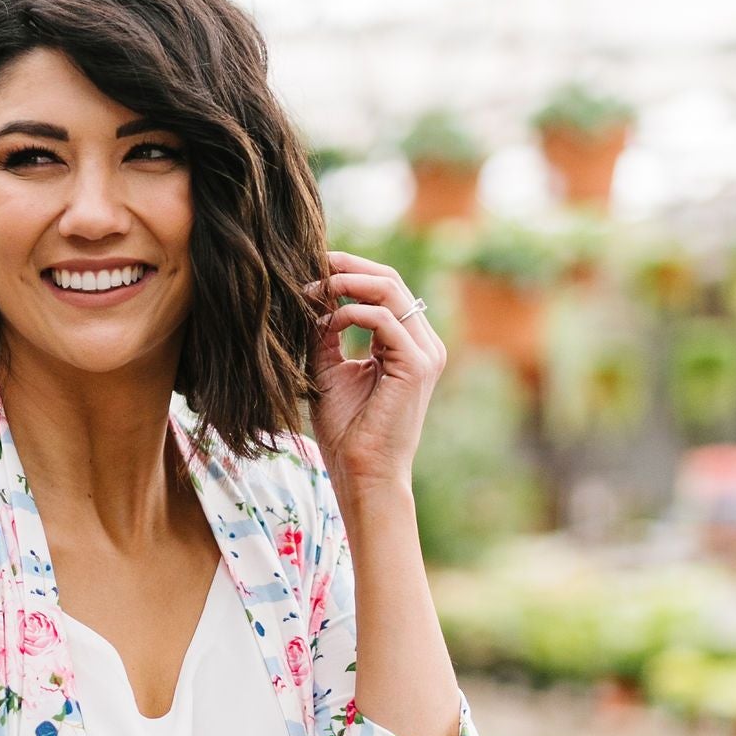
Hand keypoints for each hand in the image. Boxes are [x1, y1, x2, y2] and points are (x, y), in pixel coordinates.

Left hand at [306, 253, 445, 496]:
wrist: (362, 474)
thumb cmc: (347, 432)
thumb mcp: (329, 370)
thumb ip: (325, 334)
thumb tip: (311, 296)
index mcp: (406, 344)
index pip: (384, 290)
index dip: (349, 272)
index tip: (312, 267)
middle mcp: (422, 344)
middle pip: (390, 280)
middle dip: (348, 266)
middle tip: (311, 261)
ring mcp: (425, 353)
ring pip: (390, 290)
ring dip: (347, 283)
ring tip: (313, 287)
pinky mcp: (417, 366)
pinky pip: (383, 319)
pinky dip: (349, 313)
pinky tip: (325, 323)